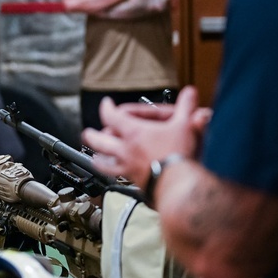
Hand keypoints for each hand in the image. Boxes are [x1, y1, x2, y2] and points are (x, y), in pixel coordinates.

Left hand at [83, 86, 202, 186]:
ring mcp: (127, 167)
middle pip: (99, 141)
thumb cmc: (178, 155)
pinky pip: (117, 177)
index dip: (106, 108)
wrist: (178, 184)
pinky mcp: (133, 182)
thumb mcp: (185, 125)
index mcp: (134, 133)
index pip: (111, 116)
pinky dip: (112, 174)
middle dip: (92, 135)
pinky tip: (114, 176)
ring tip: (95, 157)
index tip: (106, 104)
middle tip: (88, 132)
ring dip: (98, 158)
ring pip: (104, 162)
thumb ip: (186, 107)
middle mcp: (125, 150)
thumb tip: (190, 92)